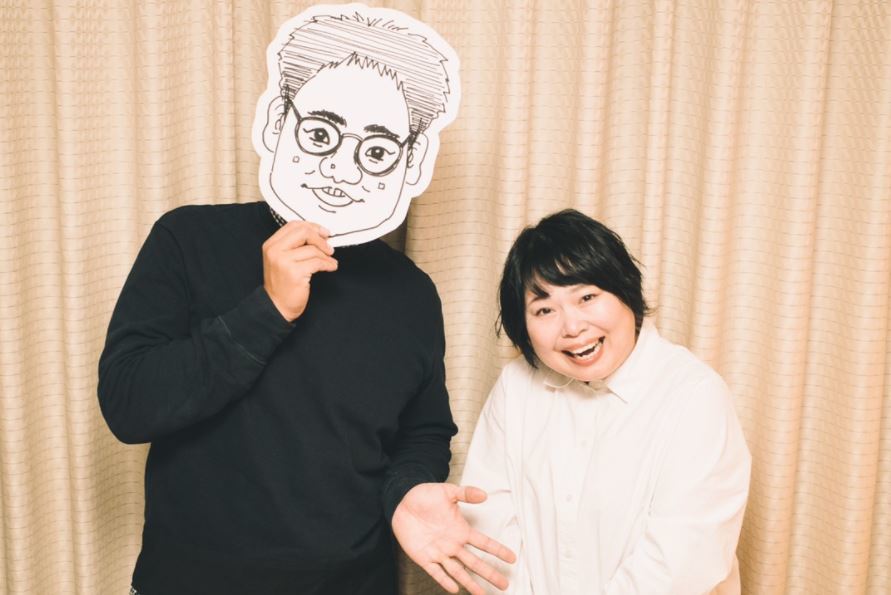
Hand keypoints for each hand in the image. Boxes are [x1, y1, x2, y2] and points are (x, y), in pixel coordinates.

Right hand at [262, 221, 337, 321]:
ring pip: (312, 249)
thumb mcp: (282, 260)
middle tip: (329, 247)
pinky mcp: (295, 273)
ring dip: (326, 255)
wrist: (276, 306)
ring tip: (331, 261)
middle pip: (303, 232)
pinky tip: (331, 267)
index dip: (312, 227)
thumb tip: (319, 234)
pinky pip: (317, 262)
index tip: (323, 233)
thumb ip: (295, 245)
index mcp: (271, 245)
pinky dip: (328, 264)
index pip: (294, 225)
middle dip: (320, 238)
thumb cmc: (282, 284)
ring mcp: (283, 261)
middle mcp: (275, 251)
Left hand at [392, 483, 515, 594]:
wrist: (402, 502)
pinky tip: (454, 589)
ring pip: (458, 572)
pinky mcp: (424, 557)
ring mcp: (439, 552)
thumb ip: (466, 493)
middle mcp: (453, 544)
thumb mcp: (447, 492)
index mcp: (461, 530)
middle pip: (475, 562)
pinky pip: (436, 572)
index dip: (498, 550)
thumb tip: (484, 494)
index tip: (512, 558)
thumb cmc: (425, 496)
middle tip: (504, 584)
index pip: (484, 543)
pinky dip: (445, 580)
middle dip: (490, 573)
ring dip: (470, 583)